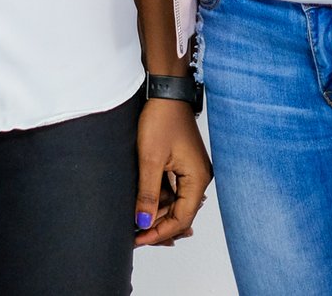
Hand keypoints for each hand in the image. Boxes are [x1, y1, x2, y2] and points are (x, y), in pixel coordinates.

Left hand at [133, 98, 211, 246]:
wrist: (164, 92)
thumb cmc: (161, 119)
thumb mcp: (150, 159)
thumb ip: (147, 193)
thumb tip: (143, 223)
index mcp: (197, 179)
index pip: (182, 218)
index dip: (160, 233)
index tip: (138, 240)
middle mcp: (198, 179)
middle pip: (179, 214)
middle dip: (157, 226)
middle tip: (133, 236)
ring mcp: (191, 172)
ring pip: (174, 204)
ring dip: (155, 214)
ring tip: (133, 224)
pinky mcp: (181, 165)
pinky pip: (171, 191)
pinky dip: (157, 200)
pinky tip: (141, 206)